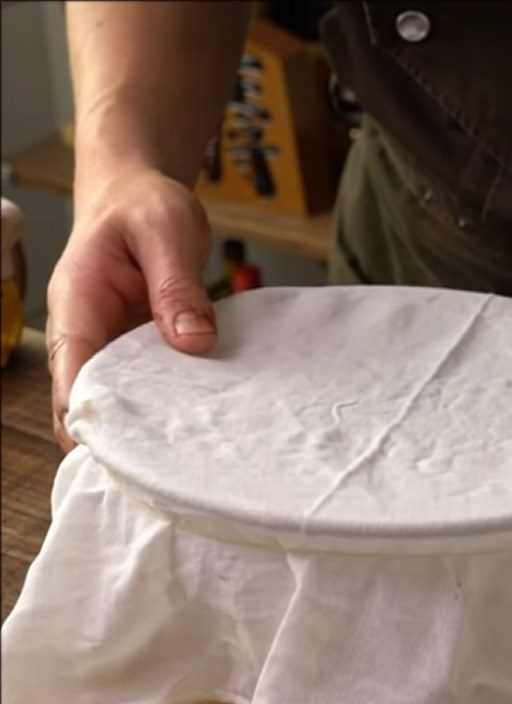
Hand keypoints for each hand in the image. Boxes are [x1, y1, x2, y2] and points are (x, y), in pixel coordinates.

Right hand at [46, 167, 215, 451]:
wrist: (140, 195)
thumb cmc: (143, 204)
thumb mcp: (167, 230)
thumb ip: (177, 284)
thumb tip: (192, 342)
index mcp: (78, 303)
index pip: (72, 369)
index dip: (91, 412)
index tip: (123, 448)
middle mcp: (86, 331)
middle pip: (90, 397)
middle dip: (122, 430)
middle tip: (170, 460)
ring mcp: (111, 342)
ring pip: (120, 395)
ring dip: (149, 419)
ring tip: (190, 446)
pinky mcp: (137, 346)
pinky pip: (148, 380)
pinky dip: (169, 398)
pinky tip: (200, 414)